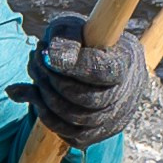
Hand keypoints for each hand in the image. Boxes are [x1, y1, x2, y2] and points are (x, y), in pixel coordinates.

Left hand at [14, 13, 150, 147]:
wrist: (92, 60)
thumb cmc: (80, 40)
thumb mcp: (70, 28)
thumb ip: (64, 39)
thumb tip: (53, 60)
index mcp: (126, 61)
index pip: (103, 71)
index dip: (73, 66)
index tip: (45, 53)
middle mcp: (127, 93)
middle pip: (86, 99)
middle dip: (51, 80)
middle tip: (36, 57)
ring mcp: (116, 117)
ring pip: (75, 119)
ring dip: (44, 96)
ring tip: (36, 71)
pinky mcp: (99, 133)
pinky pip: (69, 134)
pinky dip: (46, 115)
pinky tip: (36, 94)